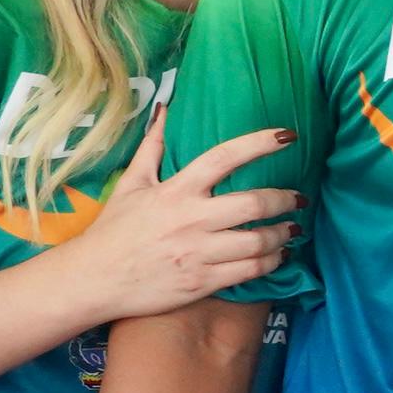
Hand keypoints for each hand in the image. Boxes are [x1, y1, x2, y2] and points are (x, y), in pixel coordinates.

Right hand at [64, 122, 300, 320]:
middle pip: (253, 203)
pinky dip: (271, 262)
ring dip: (284, 234)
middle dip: (285, 199)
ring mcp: (198, 252)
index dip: (259, 143)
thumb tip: (164, 110)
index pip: (224, 158)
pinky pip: (249, 270)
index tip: (288, 135)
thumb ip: (152, 148)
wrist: (93, 280)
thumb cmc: (113, 231)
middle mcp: (191, 219)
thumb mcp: (130, 185)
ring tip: (293, 229)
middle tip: (300, 199)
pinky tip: (279, 256)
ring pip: (258, 241)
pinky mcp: (202, 282)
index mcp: (175, 190)